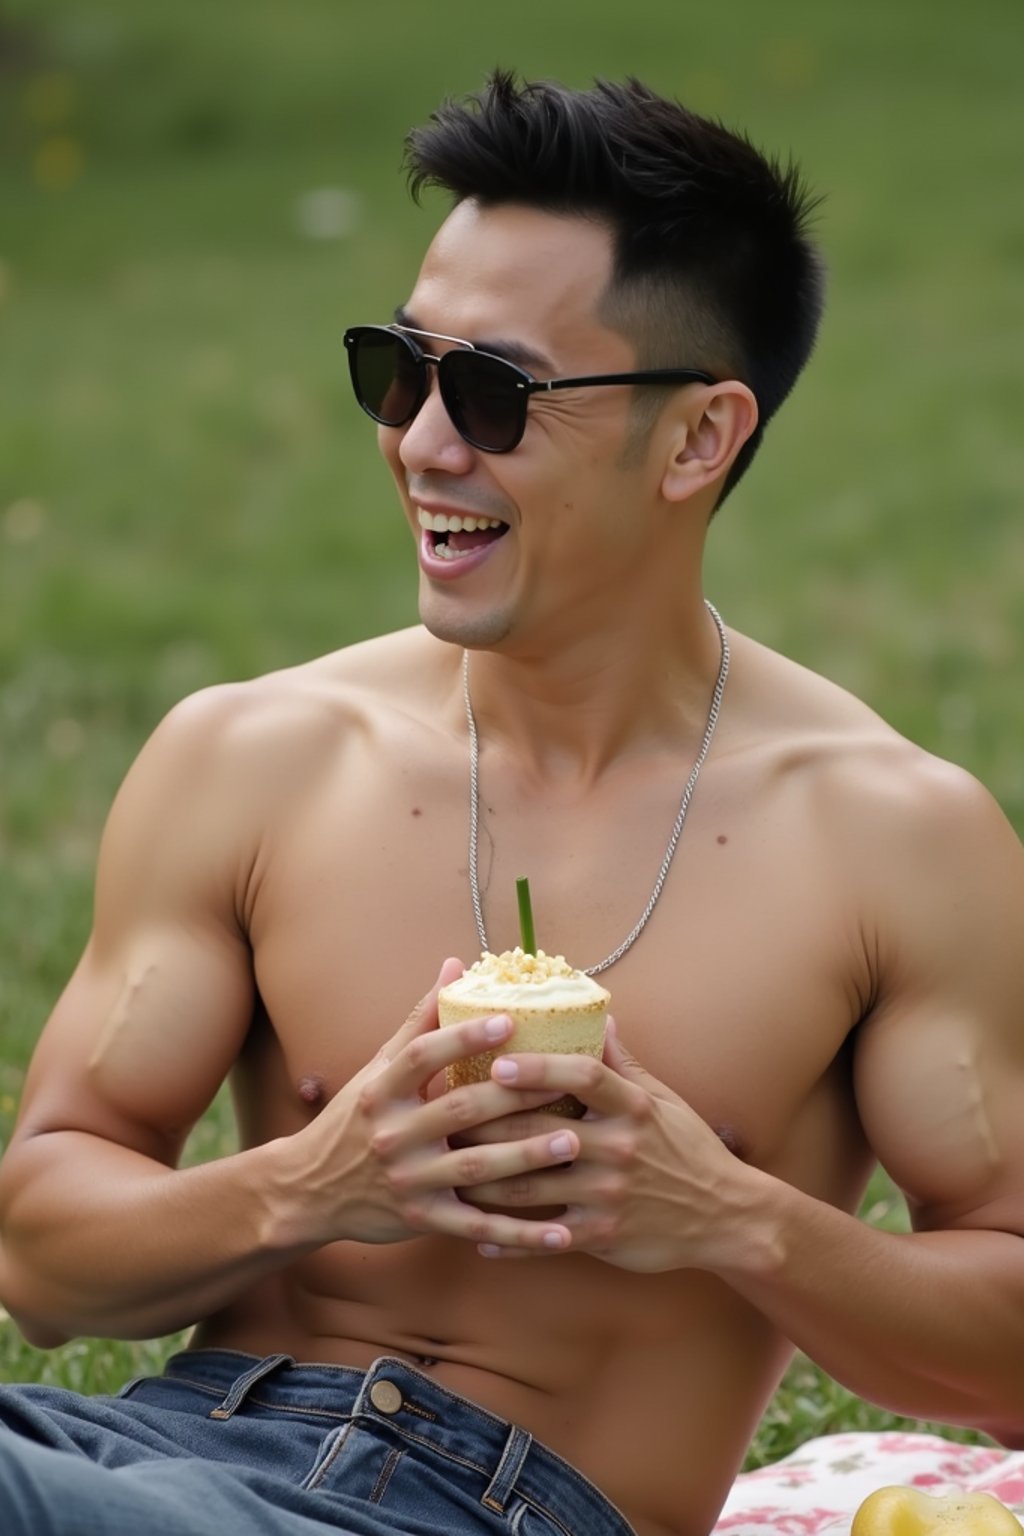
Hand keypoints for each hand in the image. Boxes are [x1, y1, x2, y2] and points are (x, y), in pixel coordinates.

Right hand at [279, 959, 580, 1251]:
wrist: (307, 1190)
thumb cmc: (354, 1119)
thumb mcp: (377, 1069)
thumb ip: (420, 1020)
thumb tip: (454, 964)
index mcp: (380, 1091)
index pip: (422, 1057)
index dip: (464, 1038)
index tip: (508, 1021)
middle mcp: (392, 1135)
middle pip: (458, 1110)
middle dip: (514, 1098)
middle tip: (565, 1084)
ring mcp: (407, 1181)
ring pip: (474, 1168)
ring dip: (526, 1157)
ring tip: (572, 1143)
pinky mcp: (421, 1220)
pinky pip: (477, 1227)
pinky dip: (520, 1234)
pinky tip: (561, 1234)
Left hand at [457, 1020, 750, 1271]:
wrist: (727, 1217)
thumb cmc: (689, 1151)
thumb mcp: (664, 1102)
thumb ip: (624, 1062)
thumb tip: (597, 1017)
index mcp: (633, 1108)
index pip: (583, 1076)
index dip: (539, 1067)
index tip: (498, 1061)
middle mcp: (618, 1148)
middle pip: (540, 1130)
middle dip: (486, 1124)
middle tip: (443, 1115)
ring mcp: (608, 1194)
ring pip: (530, 1187)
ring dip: (482, 1181)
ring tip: (444, 1169)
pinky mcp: (603, 1236)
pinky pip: (544, 1239)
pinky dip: (509, 1240)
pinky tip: (477, 1235)